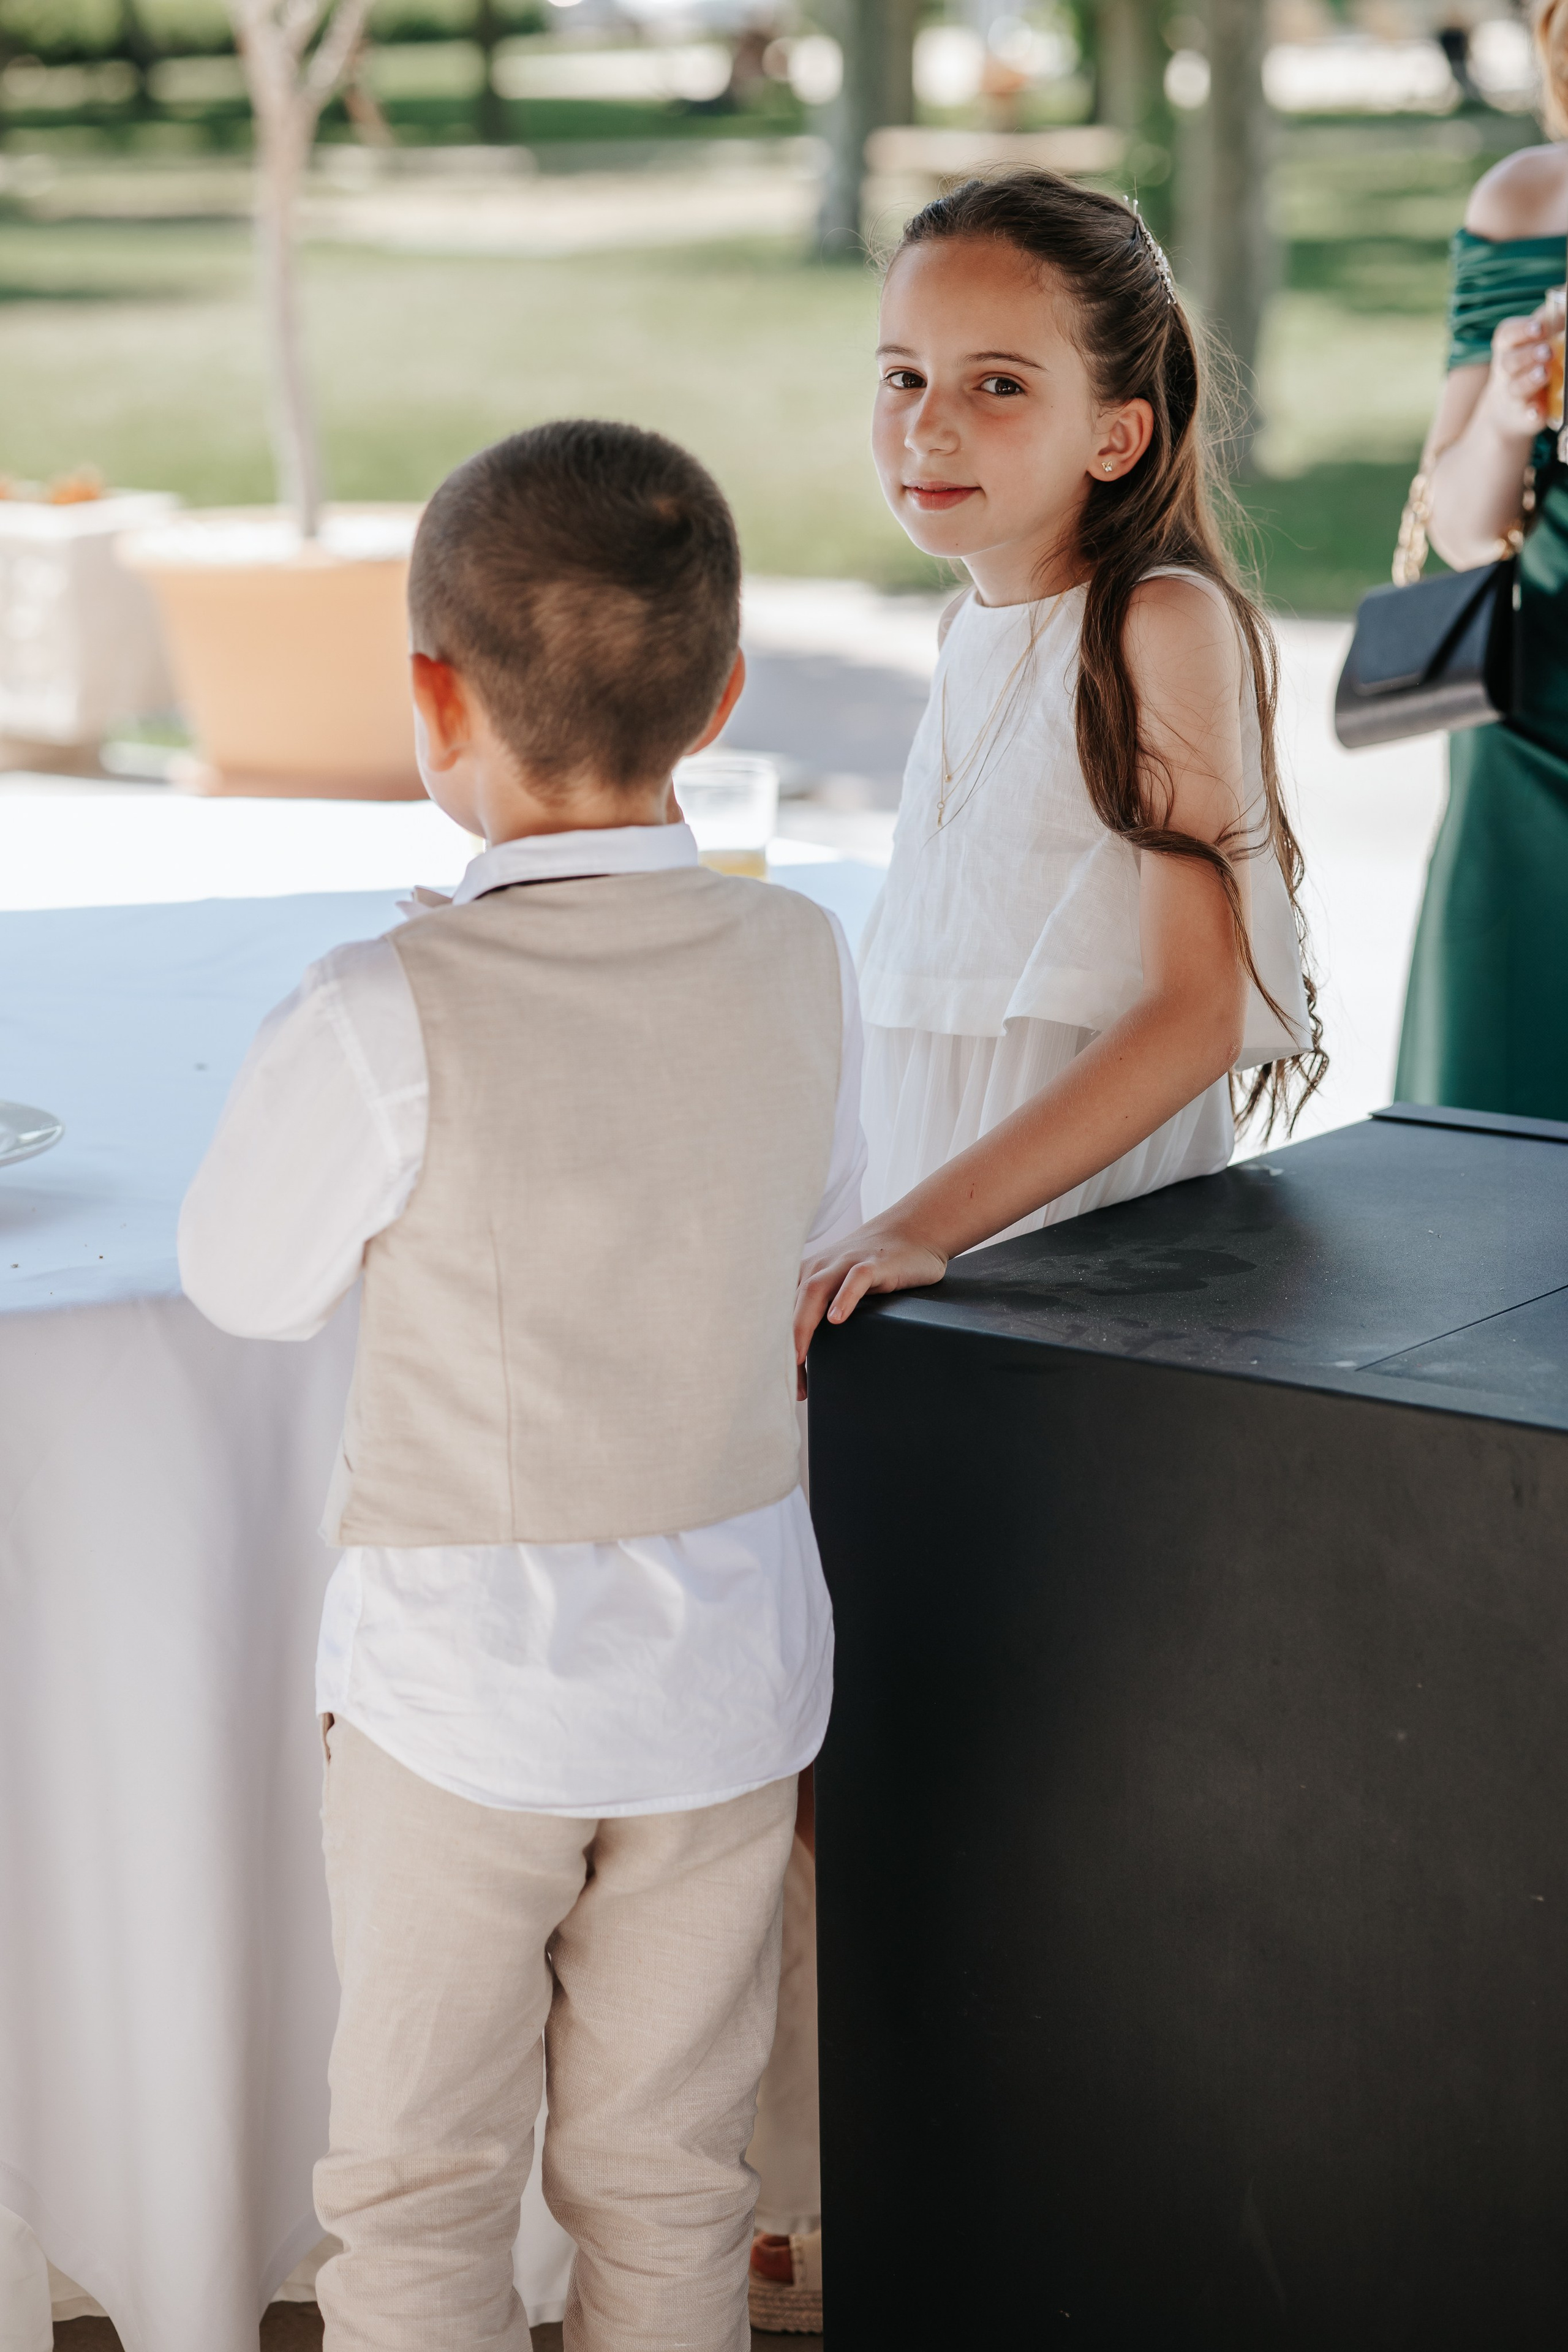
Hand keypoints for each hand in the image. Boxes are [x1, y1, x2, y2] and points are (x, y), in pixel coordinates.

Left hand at [794, 1220, 948, 1390]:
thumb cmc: (875, 1268)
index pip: (782, 1314)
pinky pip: (855, 1279)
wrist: (914, 1231)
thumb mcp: (842, 1287)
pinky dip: (844, 1298)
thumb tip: (811, 1360)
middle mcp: (820, 1268)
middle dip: (785, 1345)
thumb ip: (823, 1311)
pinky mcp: (874, 1264)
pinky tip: (837, 1319)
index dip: (776, 1347)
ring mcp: (845, 1264)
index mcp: (808, 1276)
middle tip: (789, 1383)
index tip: (781, 1382)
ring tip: (799, 1358)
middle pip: (791, 1306)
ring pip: (814, 1291)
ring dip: (803, 1326)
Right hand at [1485, 298, 1564, 436]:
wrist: (1509, 408)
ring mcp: (1512, 393)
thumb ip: (1554, 318)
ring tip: (1544, 373)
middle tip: (1547, 351)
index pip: (1506, 335)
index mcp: (1508, 347)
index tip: (1539, 328)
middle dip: (1528, 355)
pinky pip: (1524, 415)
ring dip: (1529, 380)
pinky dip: (1529, 413)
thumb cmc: (1530, 363)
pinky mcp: (1522, 415)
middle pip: (1509, 361)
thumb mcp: (1538, 338)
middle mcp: (1506, 370)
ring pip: (1515, 386)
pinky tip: (1536, 411)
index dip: (1521, 330)